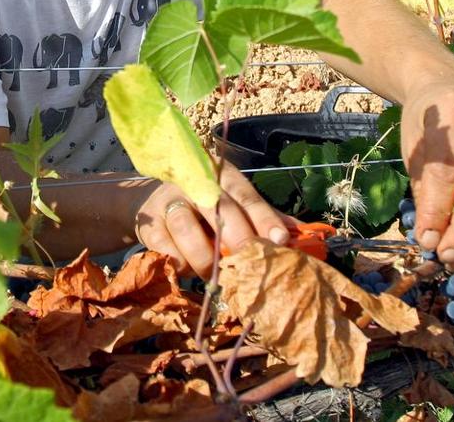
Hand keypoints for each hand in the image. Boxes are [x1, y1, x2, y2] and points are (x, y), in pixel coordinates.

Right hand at [132, 163, 290, 278]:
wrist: (151, 202)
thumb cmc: (204, 206)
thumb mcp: (234, 204)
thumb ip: (264, 217)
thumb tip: (303, 235)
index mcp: (224, 177)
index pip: (248, 197)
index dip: (265, 219)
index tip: (280, 240)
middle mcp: (196, 182)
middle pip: (218, 207)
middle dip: (237, 238)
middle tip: (249, 264)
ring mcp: (169, 200)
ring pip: (186, 227)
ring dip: (204, 257)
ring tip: (215, 276)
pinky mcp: (149, 221)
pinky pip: (163, 246)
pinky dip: (177, 262)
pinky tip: (187, 271)